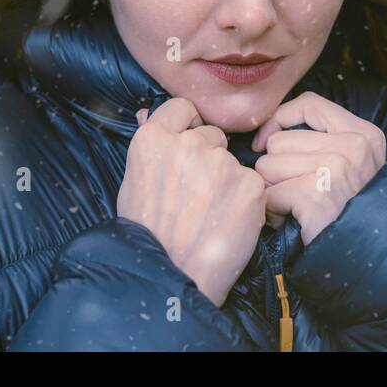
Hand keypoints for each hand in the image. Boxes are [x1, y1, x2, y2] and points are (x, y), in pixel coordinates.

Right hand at [116, 98, 265, 307]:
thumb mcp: (134, 182)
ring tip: (210, 213)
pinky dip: (245, 200)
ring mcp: (222, 163)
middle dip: (209, 157)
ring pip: (233, 160)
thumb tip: (148, 112)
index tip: (188, 147)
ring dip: (227, 179)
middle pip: (211, 135)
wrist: (170, 278)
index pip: (183, 108)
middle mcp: (189, 143)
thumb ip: (150, 146)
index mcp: (154, 139)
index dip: (187, 126)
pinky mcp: (250, 184)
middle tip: (197, 193)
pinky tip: (228, 221)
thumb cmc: (147, 234)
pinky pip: (252, 182)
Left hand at [250, 91, 386, 246]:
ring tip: (296, 209)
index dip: (280, 120)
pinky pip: (270, 194)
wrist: (363, 260)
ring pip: (268, 166)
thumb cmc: (347, 213)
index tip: (266, 142)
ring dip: (273, 191)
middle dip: (275, 170)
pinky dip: (274, 212)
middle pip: (280, 141)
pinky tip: (293, 221)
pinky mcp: (317, 194)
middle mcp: (354, 146)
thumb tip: (269, 132)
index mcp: (364, 133)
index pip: (310, 104)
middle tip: (296, 194)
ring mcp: (337, 169)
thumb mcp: (350, 167)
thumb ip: (320, 141)